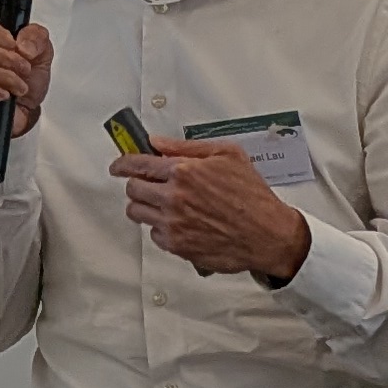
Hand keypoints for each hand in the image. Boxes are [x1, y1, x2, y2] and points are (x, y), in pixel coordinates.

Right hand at [0, 15, 52, 139]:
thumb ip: (36, 36)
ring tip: (17, 86)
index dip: (0, 36)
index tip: (15, 47)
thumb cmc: (21, 83)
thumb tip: (23, 44)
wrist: (20, 114)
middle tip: (22, 70)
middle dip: (5, 59)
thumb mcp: (38, 54)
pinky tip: (1, 94)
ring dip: (2, 77)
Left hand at [112, 140, 310, 284]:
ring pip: (137, 212)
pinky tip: (178, 223)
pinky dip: (161, 228)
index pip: (136, 164)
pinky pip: (153, 234)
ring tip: (162, 205)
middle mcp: (173, 198)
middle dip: (138, 184)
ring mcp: (173, 223)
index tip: (118, 166)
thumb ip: (187, 147)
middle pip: (132, 189)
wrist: (269, 235)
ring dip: (145, 207)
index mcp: (183, 172)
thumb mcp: (227, 155)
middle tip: (149, 185)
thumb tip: (157, 142)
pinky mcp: (177, 245)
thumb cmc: (253, 196)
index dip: (122, 163)